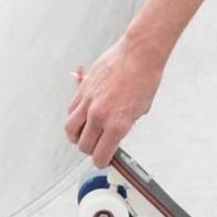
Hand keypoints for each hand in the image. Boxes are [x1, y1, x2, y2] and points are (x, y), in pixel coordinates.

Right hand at [64, 39, 162, 167]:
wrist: (139, 54)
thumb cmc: (145, 77)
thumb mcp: (140, 109)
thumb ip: (124, 125)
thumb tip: (115, 134)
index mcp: (117, 124)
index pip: (101, 155)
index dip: (102, 161)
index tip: (104, 160)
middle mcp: (100, 115)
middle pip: (84, 146)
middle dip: (91, 150)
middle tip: (97, 147)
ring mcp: (88, 102)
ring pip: (71, 130)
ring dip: (76, 136)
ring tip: (83, 135)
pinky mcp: (82, 90)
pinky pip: (71, 111)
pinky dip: (75, 117)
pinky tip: (83, 116)